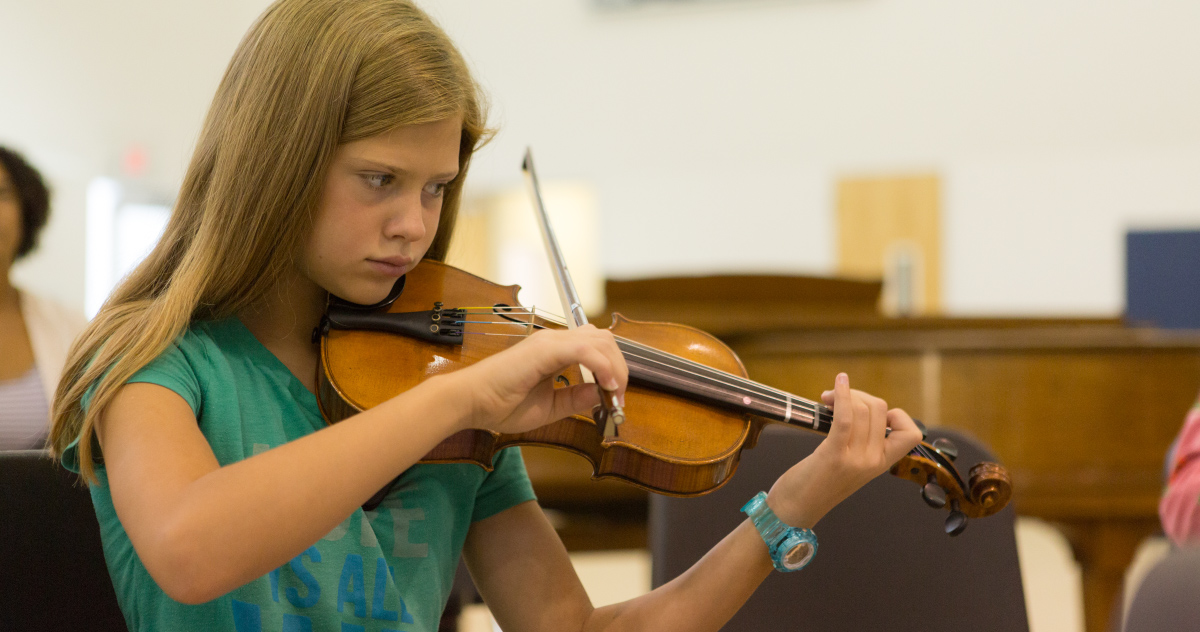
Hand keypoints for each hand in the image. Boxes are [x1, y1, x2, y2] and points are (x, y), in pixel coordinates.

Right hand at [453, 324, 627, 434]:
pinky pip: (584, 350)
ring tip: (614, 393)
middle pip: (604, 340)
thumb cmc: (499, 404)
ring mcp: (549, 341)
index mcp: (554, 351)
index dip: (614, 370)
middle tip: (619, 398)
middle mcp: (554, 340)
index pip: (597, 347)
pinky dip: (602, 366)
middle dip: (620, 368)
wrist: (469, 402)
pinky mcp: (544, 349)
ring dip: (615, 366)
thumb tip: (602, 394)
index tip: (616, 399)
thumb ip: (575, 399)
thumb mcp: (549, 407)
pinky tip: (606, 386)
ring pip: (599, 340)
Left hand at [765, 373, 921, 527]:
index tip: (871, 414)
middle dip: (859, 395)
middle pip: (880, 409)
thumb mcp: (850, 465)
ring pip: (863, 409)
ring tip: (827, 399)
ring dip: (845, 395)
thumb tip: (859, 406)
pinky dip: (842, 395)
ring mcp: (856, 459)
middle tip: (835, 400)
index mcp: (882, 464)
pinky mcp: (834, 455)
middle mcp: (874, 462)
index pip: (912, 434)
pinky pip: (846, 417)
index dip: (897, 415)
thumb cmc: (816, 482)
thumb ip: (861, 443)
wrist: (794, 509)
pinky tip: (838, 383)